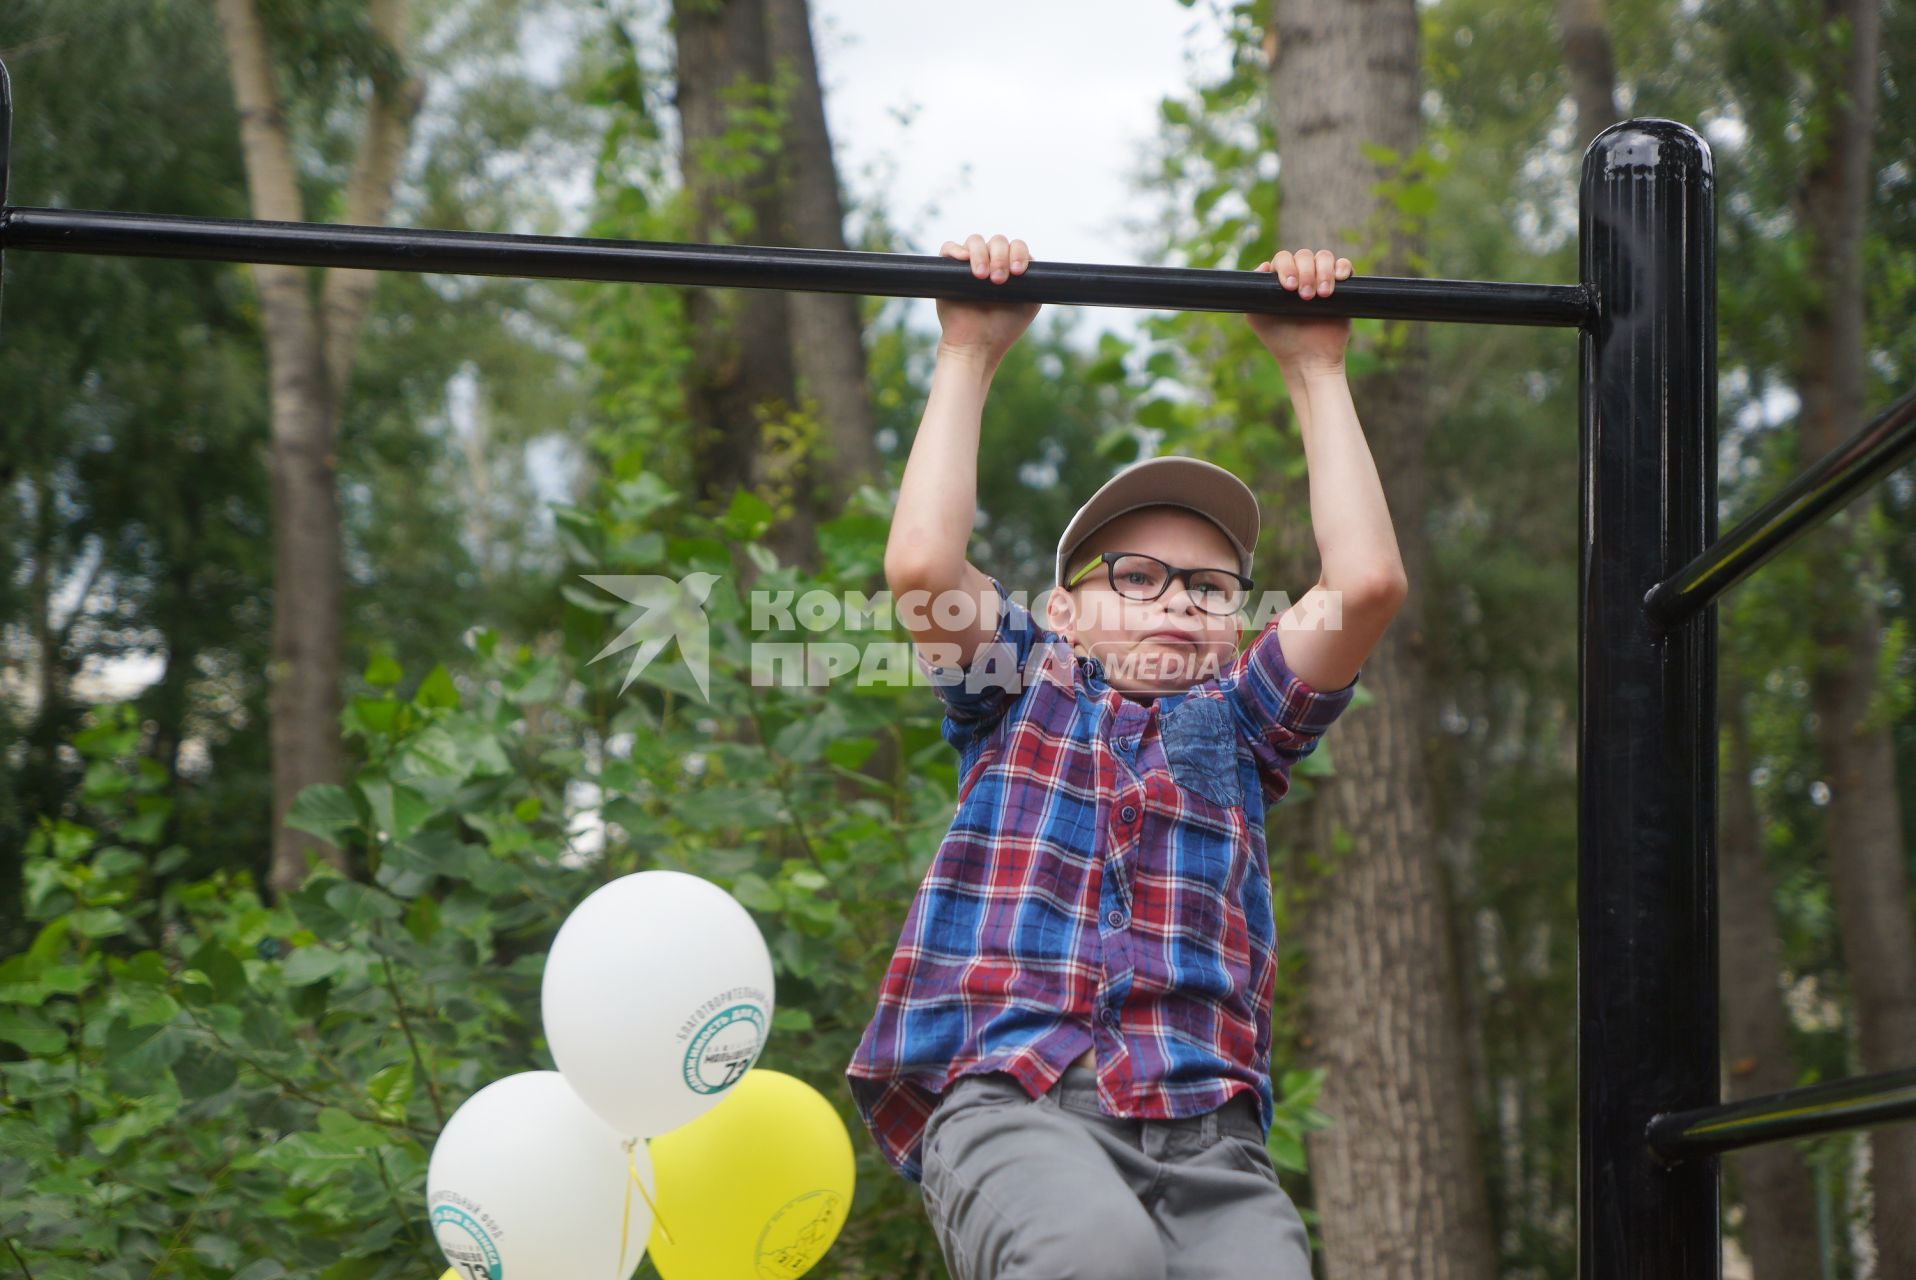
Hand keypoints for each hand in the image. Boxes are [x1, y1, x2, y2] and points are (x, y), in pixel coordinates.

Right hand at [935, 233, 1039, 367]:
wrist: (976, 346)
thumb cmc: (1003, 328)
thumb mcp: (1029, 303)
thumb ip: (1034, 280)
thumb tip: (1032, 260)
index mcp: (1008, 268)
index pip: (1015, 247)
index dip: (1018, 253)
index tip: (1017, 272)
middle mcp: (989, 263)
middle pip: (997, 241)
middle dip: (1000, 256)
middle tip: (998, 280)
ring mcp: (968, 265)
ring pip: (975, 241)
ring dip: (980, 254)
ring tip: (981, 277)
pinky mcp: (947, 270)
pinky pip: (949, 248)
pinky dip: (955, 249)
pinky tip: (962, 260)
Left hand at [1245, 247, 1353, 374]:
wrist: (1308, 359)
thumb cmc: (1280, 340)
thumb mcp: (1257, 317)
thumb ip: (1254, 292)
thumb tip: (1264, 265)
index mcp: (1282, 280)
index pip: (1284, 259)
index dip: (1287, 267)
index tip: (1289, 287)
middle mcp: (1302, 276)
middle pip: (1304, 256)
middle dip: (1305, 273)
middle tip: (1305, 297)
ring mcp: (1322, 280)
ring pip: (1324, 257)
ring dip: (1323, 271)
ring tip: (1322, 295)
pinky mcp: (1343, 288)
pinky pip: (1344, 266)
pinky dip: (1342, 267)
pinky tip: (1339, 280)